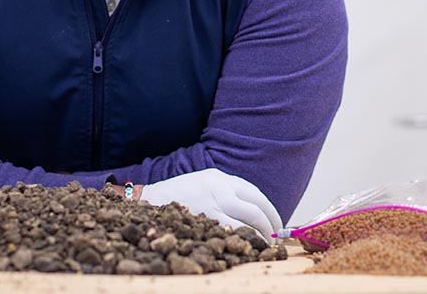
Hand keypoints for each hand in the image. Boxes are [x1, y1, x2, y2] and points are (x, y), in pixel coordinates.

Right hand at [140, 168, 281, 243]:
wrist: (150, 198)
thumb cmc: (179, 196)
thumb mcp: (204, 185)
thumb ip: (225, 193)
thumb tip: (253, 214)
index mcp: (219, 177)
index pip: (254, 193)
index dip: (270, 211)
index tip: (276, 224)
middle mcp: (219, 186)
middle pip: (256, 207)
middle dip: (271, 225)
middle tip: (274, 239)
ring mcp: (212, 202)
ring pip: (249, 221)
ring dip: (261, 236)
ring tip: (264, 247)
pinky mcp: (205, 217)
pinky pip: (233, 232)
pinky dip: (245, 241)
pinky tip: (247, 248)